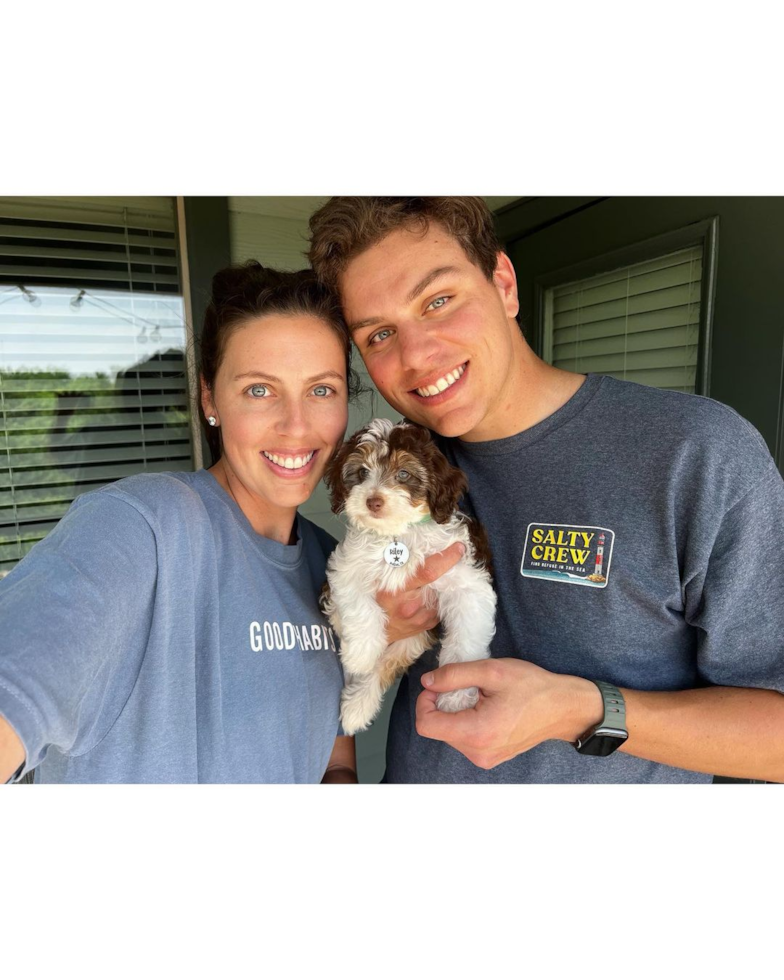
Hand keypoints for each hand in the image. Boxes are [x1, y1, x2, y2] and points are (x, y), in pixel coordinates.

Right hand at [378, 541, 464, 643]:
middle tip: (450, 560)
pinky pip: (438, 607)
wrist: (373, 631)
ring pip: (440, 595)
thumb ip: (397, 562)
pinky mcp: (426, 625)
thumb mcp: (379, 579)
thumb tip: (419, 544)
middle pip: (439, 583)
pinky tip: (425, 597)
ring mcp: (419, 618)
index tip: (459, 547)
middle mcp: (409, 605)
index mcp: (395, 589)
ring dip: (440, 587)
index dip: (446, 558)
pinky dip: (436, 599)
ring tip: (427, 583)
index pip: (428, 571)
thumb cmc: (374, 598)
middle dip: (447, 571)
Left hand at [415, 659, 603, 768]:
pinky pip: (464, 739)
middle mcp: (478, 752)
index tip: (437, 685)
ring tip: (480, 698)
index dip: (424, 702)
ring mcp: (484, 758)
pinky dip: (466, 722)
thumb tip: (427, 682)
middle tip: (467, 688)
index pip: (426, 725)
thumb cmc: (533, 688)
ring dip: (455, 713)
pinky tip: (486, 709)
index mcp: (476, 732)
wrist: (563, 709)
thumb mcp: (492, 671)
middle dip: (442, 705)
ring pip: (449, 734)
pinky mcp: (489, 758)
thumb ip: (454, 675)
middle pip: (437, 729)